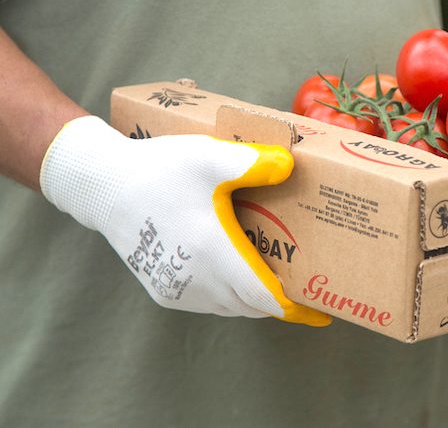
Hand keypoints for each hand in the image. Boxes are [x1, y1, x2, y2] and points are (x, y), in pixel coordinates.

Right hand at [39, 116, 330, 326]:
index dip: (295, 308)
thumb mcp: (208, 157)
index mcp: (212, 252)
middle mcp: (196, 279)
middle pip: (252, 304)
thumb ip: (252, 162)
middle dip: (282, 302)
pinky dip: (231, 296)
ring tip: (280, 282)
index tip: (322, 314)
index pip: (263, 296)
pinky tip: (241, 275)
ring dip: (255, 299)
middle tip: (309, 291)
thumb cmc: (158, 170)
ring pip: (231, 306)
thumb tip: (290, 166)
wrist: (102, 186)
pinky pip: (210, 303)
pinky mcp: (163, 290)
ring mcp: (177, 289)